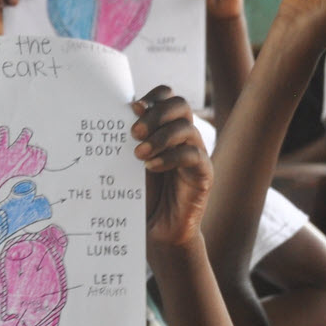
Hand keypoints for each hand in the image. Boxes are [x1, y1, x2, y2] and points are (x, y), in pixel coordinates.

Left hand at [132, 87, 209, 247]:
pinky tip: (151, 167)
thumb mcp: (129, 162)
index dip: (154, 96)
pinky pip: (193, 155)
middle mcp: (184, 136)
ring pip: (187, 128)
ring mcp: (196, 153)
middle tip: (134, 132)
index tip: (133, 107)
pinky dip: (170, 158)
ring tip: (139, 154)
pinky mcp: (204, 173)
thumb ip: (129, 139)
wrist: (155, 229)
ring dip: (161, 137)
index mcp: (166, 127)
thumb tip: (121, 110)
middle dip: (156, 114)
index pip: (168, 97)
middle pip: (180, 105)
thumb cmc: (141, 194)